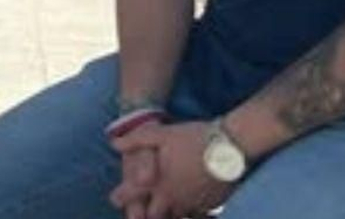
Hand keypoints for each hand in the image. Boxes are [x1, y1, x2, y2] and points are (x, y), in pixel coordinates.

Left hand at [112, 122, 234, 218]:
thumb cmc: (193, 138)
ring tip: (166, 209)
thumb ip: (135, 140)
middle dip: (146, 214)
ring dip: (169, 214)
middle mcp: (173, 197)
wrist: (231, 146)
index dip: (121, 198)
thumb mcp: (160, 134)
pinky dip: (191, 213)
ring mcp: (193, 203)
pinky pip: (197, 215)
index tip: (115, 198)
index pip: (132, 195)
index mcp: (158, 182)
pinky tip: (191, 209)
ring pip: (176, 217)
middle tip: (141, 211)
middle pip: (154, 215)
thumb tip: (114, 143)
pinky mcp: (211, 204)